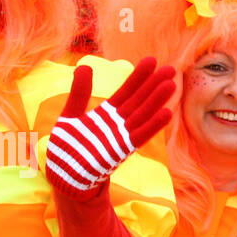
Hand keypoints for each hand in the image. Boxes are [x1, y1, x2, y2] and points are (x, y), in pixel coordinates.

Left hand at [47, 57, 175, 199]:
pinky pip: (140, 136)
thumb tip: (85, 67)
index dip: (139, 76)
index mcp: (106, 114)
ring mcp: (121, 137)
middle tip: (171, 69)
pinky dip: (153, 126)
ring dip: (158, 101)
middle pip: (140, 100)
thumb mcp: (70, 115)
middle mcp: (118, 124)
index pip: (126, 91)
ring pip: (143, 115)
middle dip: (154, 85)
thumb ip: (79, 93)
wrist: (64, 176)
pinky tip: (167, 113)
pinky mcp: (120, 150)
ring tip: (172, 84)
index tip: (151, 60)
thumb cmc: (66, 149)